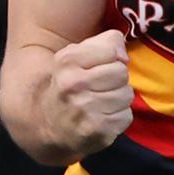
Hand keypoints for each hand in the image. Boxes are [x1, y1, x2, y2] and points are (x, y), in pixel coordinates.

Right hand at [43, 29, 133, 159]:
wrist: (46, 122)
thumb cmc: (70, 82)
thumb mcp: (79, 53)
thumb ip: (107, 42)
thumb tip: (124, 57)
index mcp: (68, 61)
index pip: (112, 51)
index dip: (111, 58)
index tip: (98, 67)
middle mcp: (73, 85)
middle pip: (122, 73)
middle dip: (116, 79)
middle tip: (99, 87)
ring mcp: (84, 110)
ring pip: (127, 95)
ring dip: (118, 99)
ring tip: (100, 102)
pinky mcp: (96, 131)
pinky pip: (126, 116)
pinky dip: (118, 117)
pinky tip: (102, 117)